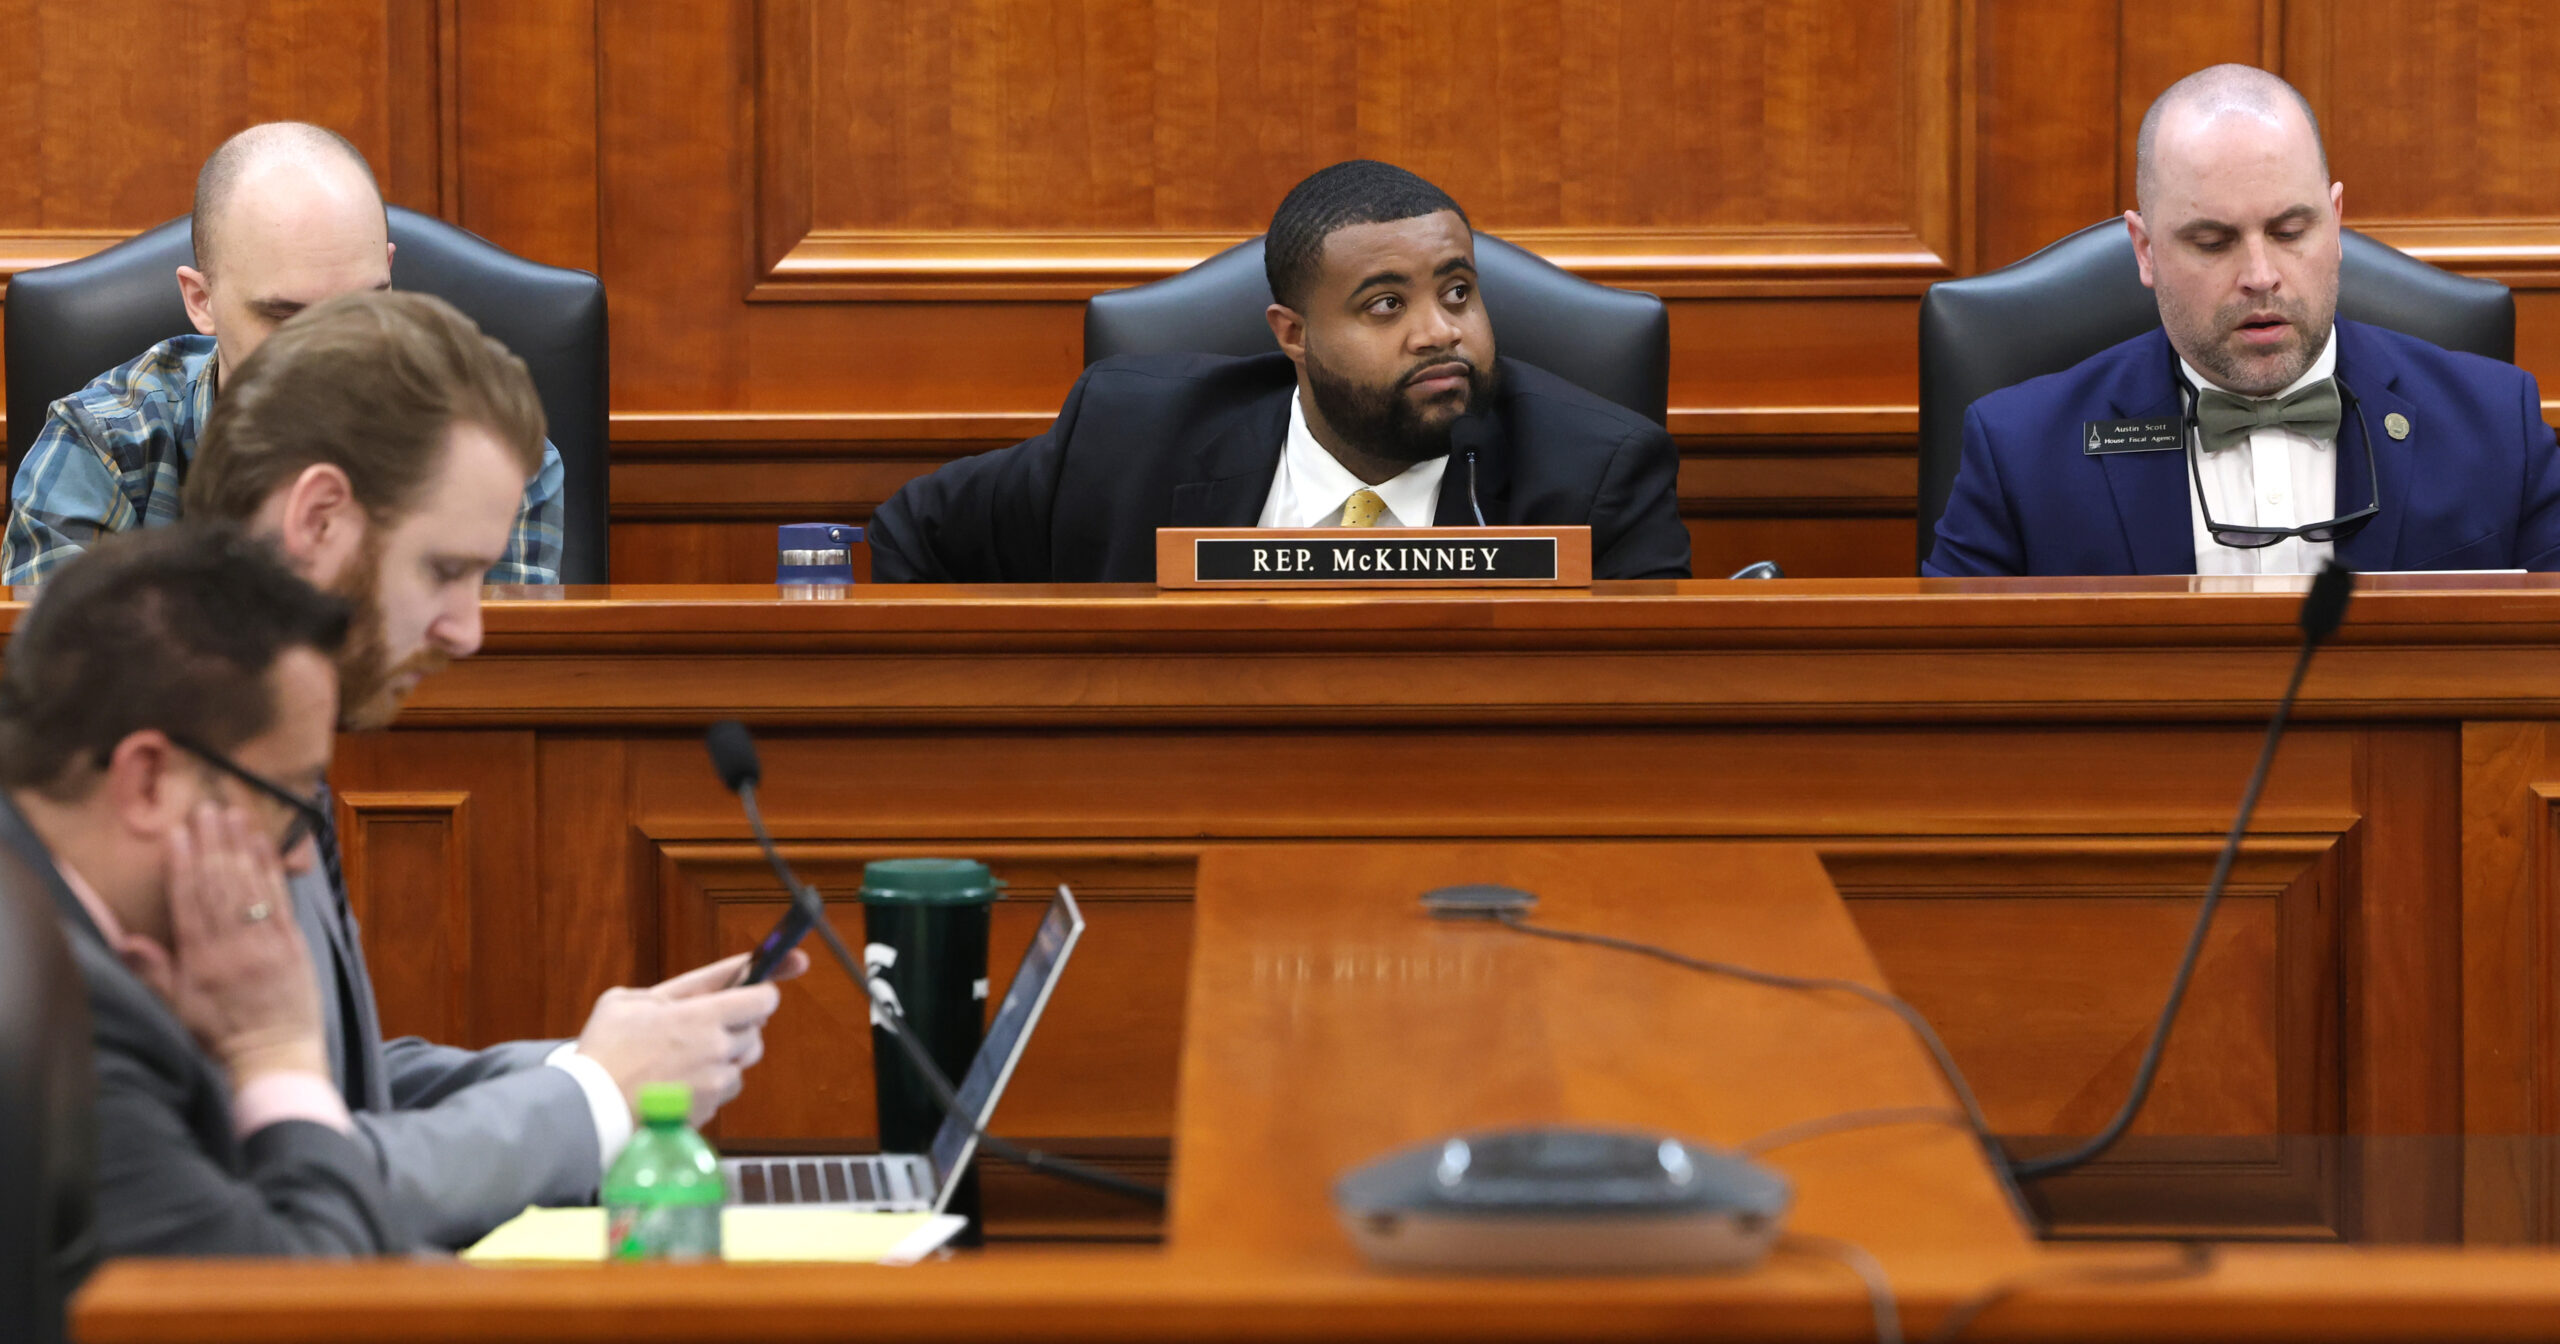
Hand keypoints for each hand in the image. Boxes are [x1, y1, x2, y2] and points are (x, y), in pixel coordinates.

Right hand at [129, 803, 326, 1084]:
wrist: (274, 1057)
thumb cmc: (221, 1035)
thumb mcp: (177, 1009)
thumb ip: (154, 971)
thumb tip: (125, 938)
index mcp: (201, 961)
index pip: (188, 903)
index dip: (182, 865)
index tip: (177, 833)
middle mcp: (233, 946)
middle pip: (219, 885)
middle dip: (212, 844)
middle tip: (206, 807)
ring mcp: (266, 942)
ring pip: (249, 885)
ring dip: (241, 846)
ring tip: (234, 813)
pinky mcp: (294, 943)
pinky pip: (279, 899)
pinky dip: (271, 869)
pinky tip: (265, 844)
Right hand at [572, 950, 805, 1124]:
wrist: (591, 1110)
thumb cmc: (604, 1051)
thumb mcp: (628, 1002)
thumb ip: (675, 992)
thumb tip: (706, 990)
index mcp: (701, 1015)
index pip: (761, 997)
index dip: (772, 983)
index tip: (791, 967)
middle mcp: (717, 1048)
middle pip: (755, 1028)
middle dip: (737, 1023)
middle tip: (704, 1024)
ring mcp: (716, 1081)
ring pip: (743, 1059)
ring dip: (726, 1053)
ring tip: (688, 1055)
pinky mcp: (711, 1107)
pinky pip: (727, 1087)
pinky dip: (714, 1081)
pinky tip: (682, 1080)